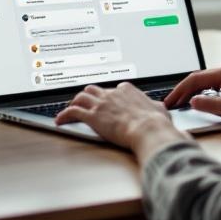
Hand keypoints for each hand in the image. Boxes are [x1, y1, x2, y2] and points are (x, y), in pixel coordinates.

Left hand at [56, 82, 190, 159]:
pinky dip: (64, 115)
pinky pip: (73, 112)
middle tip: (86, 103)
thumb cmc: (155, 122)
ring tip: (71, 109)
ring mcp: (101, 104)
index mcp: (127, 90)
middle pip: (94, 89)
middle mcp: (112, 94)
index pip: (114, 89)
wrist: (148, 130)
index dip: (109, 96)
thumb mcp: (160, 110)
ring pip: (81, 97)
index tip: (108, 102)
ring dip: (75, 102)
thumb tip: (159, 107)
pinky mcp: (93, 116)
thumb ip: (156, 107)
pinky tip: (60, 120)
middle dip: (89, 96)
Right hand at [163, 63, 220, 122]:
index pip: (197, 78)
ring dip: (193, 92)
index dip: (180, 90)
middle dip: (183, 90)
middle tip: (170, 103)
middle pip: (200, 78)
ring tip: (180, 103)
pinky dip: (204, 93)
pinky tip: (198, 101)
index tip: (170, 101)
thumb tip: (193, 101)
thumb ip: (214, 105)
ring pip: (207, 82)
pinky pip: (216, 86)